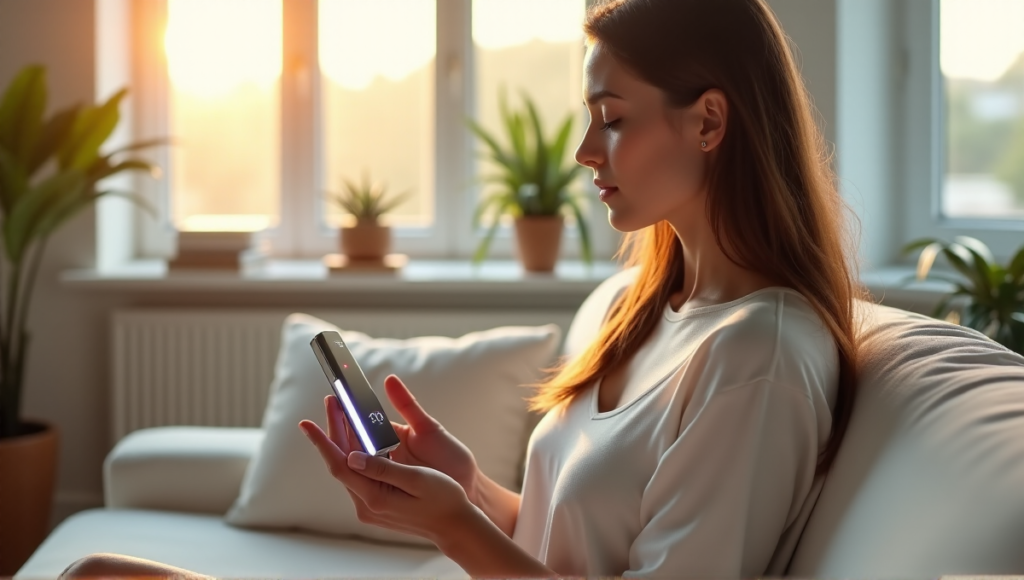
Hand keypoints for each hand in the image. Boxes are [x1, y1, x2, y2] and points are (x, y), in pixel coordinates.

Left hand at [299, 392, 477, 543]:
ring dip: (345, 440)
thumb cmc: (444, 500)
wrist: (456, 526)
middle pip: (342, 463)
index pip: (339, 465)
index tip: (306, 423)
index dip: (321, 442)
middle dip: (334, 431)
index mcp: (375, 497)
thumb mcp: (417, 479)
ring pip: (350, 468)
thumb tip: (352, 456)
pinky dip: (357, 453)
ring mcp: (371, 507)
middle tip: (332, 402)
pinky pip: (360, 474)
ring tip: (343, 413)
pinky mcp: (377, 504)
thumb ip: (384, 468)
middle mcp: (367, 505)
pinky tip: (360, 437)